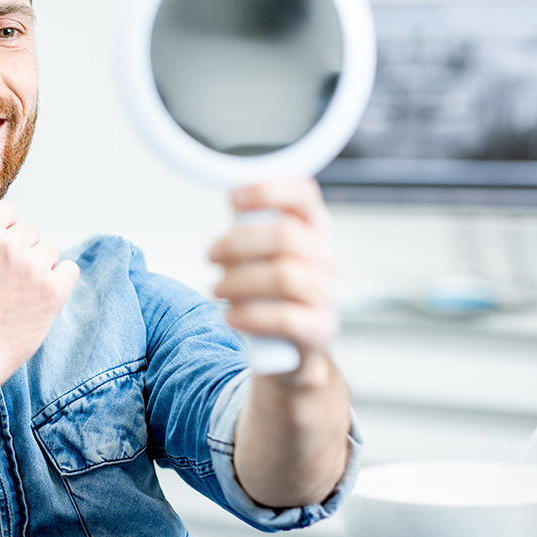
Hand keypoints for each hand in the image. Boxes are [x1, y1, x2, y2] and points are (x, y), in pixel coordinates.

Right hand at [0, 200, 79, 391]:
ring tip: (20, 293)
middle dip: (21, 250)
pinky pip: (70, 269)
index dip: (4, 230)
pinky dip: (60, 281)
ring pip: (50, 249)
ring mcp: (33, 267)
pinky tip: (41, 297)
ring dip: (40, 266)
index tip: (0, 252)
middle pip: (30, 230)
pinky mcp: (54, 290)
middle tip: (7, 280)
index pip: (7, 210)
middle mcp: (8, 244)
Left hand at [208, 179, 338, 369]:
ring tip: (217, 288)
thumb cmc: (268, 289)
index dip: (268, 190)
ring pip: (283, 276)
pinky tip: (231, 317)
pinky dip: (250, 316)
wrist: (287, 346)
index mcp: (312, 229)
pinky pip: (286, 318)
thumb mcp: (260, 252)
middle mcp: (325, 257)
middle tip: (211, 255)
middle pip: (286, 236)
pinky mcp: (320, 328)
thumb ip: (250, 226)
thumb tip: (231, 198)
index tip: (232, 199)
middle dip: (238, 243)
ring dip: (239, 281)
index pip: (303, 194)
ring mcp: (326, 293)